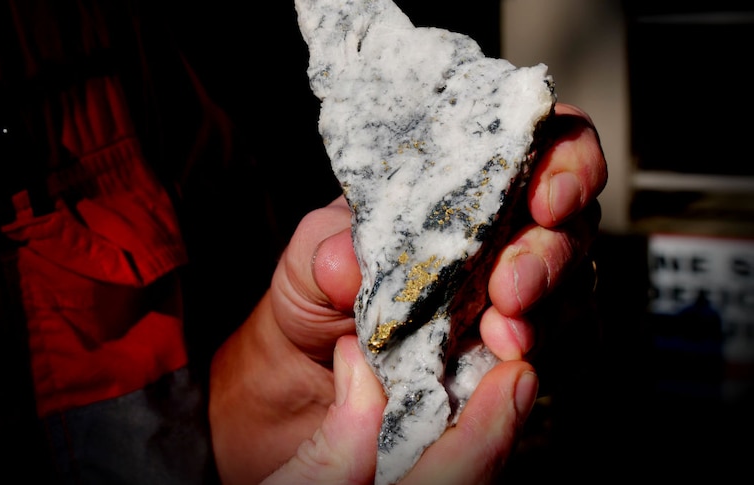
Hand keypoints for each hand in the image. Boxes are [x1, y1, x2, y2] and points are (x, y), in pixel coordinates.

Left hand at [209, 102, 606, 483]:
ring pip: (579, 290)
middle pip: (573, 224)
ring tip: (503, 337)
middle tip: (509, 288)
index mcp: (463, 188)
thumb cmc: (320, 297)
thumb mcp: (307, 265)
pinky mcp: (527, 355)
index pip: (544, 146)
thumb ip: (323, 254)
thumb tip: (346, 261)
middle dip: (549, 254)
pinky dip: (553, 359)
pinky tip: (511, 364)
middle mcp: (507, 234)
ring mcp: (526, 296)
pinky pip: (571, 353)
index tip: (545, 198)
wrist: (314, 378)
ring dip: (551, 313)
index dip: (565, 161)